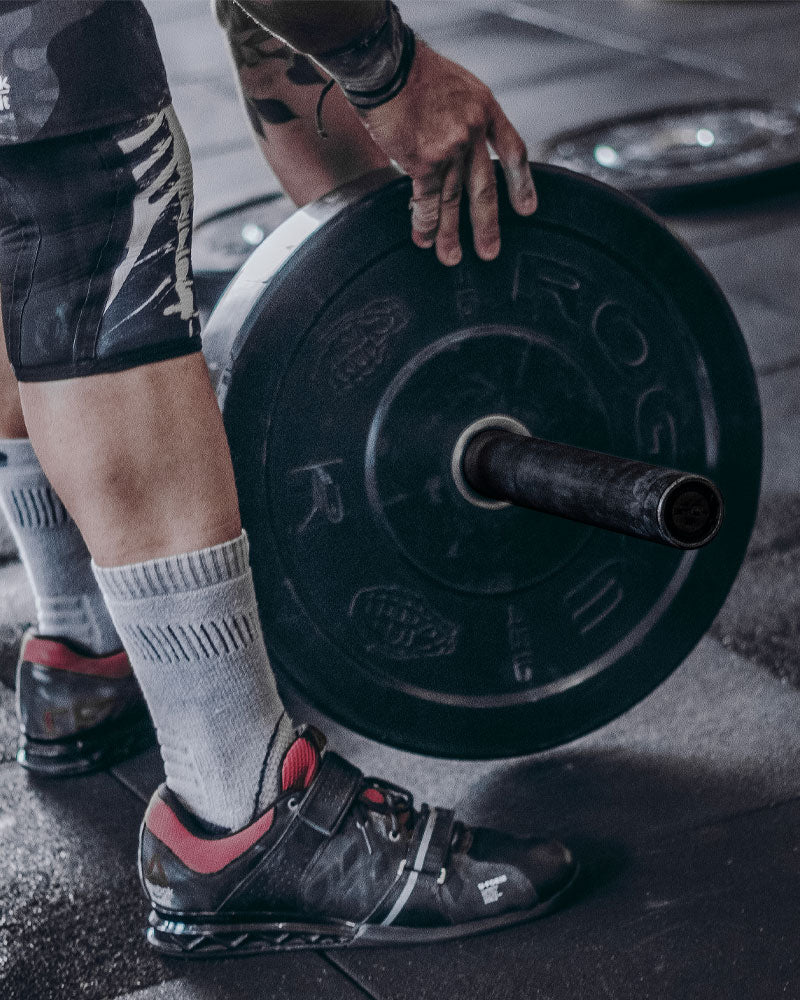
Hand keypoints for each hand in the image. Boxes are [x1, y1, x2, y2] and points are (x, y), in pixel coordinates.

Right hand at [357, 41, 536, 265]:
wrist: (387, 65)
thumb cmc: (413, 70)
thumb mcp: (456, 85)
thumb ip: (464, 117)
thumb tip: (459, 147)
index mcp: (485, 108)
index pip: (512, 151)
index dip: (521, 183)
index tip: (527, 209)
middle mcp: (473, 132)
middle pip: (485, 187)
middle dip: (487, 224)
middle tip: (490, 251)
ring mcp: (450, 149)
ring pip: (453, 200)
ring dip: (450, 233)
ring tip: (451, 257)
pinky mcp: (424, 162)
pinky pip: (427, 200)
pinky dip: (425, 222)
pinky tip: (424, 239)